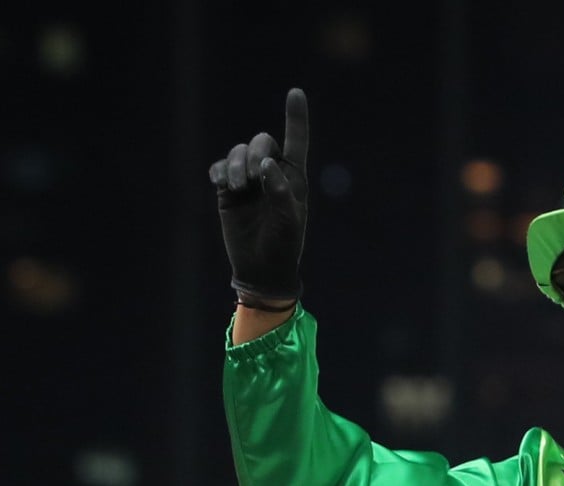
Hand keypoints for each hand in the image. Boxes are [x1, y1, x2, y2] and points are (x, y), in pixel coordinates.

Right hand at [209, 88, 309, 299]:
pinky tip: (223, 184)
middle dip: (254, 152)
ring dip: (236, 164)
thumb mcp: (290, 220)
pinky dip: (220, 171)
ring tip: (238, 186)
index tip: (295, 92)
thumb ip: (281, 191)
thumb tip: (267, 164)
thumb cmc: (284, 244)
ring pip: (238, 153)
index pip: (296, 140)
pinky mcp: (227, 190)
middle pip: (261, 142)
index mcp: (293, 176)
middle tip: (253, 177)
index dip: (295, 116)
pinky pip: (220, 168)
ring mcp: (247, 180)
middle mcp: (270, 173)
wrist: (261, 267)